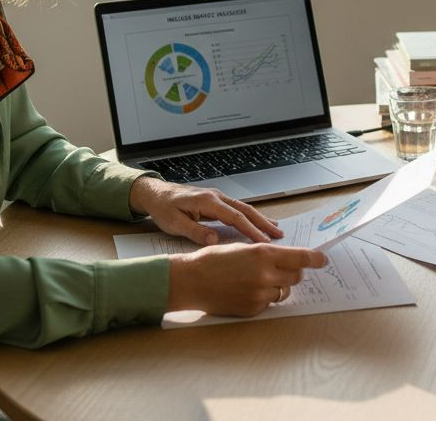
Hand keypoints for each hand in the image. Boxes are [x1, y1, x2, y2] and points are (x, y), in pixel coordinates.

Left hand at [130, 177, 281, 244]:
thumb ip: (195, 231)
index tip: (264, 241)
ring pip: (243, 208)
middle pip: (245, 210)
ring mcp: (217, 197)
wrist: (156, 194)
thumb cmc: (164, 208)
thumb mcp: (174, 224)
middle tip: (279, 235)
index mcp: (207, 201)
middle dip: (263, 222)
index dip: (251, 230)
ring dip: (259, 219)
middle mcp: (216, 196)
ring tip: (276, 229)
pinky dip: (250, 216)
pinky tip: (258, 222)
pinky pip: (237, 209)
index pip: (235, 217)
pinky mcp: (216, 201)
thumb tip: (215, 240)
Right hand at [167, 243, 328, 316]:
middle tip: (282, 267)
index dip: (315, 259)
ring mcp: (260, 294)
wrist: (191, 281)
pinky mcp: (253, 309)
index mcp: (263, 254)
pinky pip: (269, 303)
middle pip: (296, 275)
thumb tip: (287, 257)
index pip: (300, 257)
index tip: (323, 260)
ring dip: (278, 285)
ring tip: (258, 279)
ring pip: (284, 290)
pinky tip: (246, 290)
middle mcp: (265, 275)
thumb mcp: (241, 247)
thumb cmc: (213, 260)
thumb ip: (266, 253)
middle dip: (293, 271)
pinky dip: (264, 296)